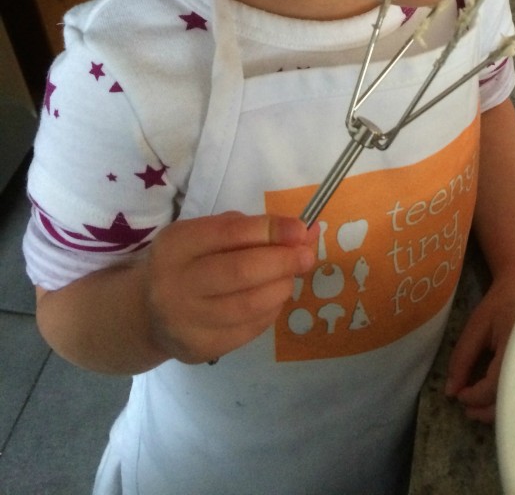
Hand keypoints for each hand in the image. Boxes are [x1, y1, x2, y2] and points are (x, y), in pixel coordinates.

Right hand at [144, 211, 315, 363]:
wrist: (145, 314)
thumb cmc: (185, 263)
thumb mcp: (202, 235)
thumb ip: (247, 230)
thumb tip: (300, 233)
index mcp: (176, 245)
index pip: (229, 234)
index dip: (270, 230)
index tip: (300, 229)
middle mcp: (174, 284)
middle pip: (241, 272)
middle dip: (283, 261)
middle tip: (307, 256)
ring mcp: (186, 322)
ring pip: (249, 305)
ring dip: (281, 287)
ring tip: (289, 277)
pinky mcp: (200, 349)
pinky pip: (249, 330)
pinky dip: (270, 311)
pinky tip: (273, 298)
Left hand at [444, 275, 514, 422]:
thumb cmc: (501, 304)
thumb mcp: (476, 327)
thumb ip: (462, 359)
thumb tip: (451, 392)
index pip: (493, 387)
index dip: (473, 397)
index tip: (459, 397)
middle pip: (509, 401)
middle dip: (484, 410)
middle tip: (467, 410)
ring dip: (497, 409)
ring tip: (477, 407)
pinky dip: (508, 400)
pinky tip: (495, 398)